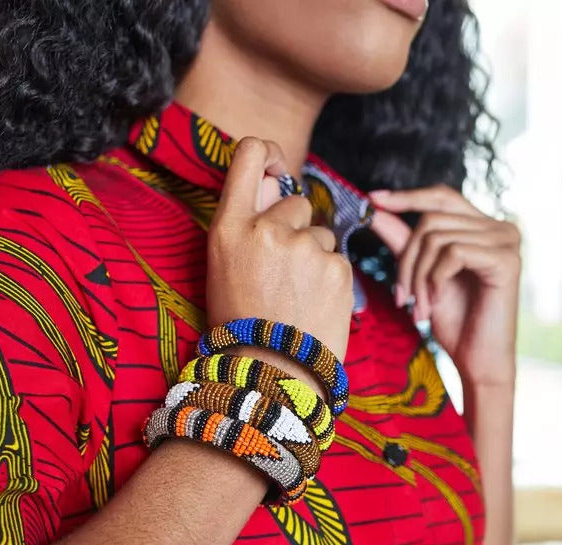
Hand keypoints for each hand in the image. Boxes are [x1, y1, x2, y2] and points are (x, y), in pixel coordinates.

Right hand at [207, 137, 353, 364]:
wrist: (271, 374)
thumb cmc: (242, 324)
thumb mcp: (224, 267)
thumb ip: (247, 221)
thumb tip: (276, 178)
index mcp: (229, 228)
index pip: (250, 153)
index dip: (269, 155)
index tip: (278, 168)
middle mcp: (266, 229)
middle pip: (296, 203)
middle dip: (295, 230)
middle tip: (282, 274)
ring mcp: (304, 248)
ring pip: (320, 235)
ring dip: (314, 258)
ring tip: (297, 298)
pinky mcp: (336, 268)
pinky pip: (338, 260)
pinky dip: (330, 281)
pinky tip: (314, 307)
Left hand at [369, 186, 521, 387]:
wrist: (478, 361)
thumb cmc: (455, 323)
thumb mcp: (422, 277)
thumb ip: (404, 243)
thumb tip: (376, 209)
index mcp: (483, 228)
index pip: (441, 198)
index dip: (408, 197)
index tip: (373, 200)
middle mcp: (500, 228)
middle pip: (431, 221)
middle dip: (406, 260)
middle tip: (400, 298)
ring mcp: (506, 241)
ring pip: (437, 238)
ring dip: (417, 278)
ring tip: (418, 308)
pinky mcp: (506, 260)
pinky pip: (453, 253)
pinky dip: (434, 281)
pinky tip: (434, 305)